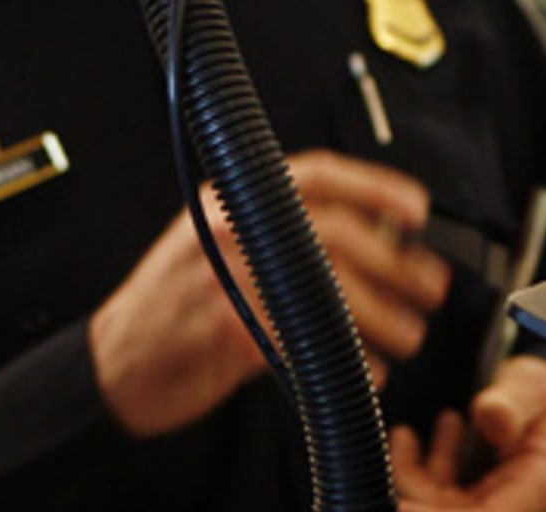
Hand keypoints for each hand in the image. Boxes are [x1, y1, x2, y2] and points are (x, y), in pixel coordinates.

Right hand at [88, 151, 448, 437]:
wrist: (115, 360)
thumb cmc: (174, 303)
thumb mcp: (217, 241)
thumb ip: (279, 227)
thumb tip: (370, 230)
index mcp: (231, 201)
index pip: (316, 176)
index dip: (375, 186)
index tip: (417, 209)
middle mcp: (231, 231)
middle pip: (336, 234)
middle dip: (395, 264)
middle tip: (430, 287)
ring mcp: (228, 280)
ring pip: (329, 289)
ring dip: (381, 315)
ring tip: (409, 334)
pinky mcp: (228, 332)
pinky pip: (306, 341)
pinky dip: (346, 357)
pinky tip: (368, 370)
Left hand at [390, 355, 545, 511]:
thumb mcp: (533, 388)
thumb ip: (512, 403)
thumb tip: (491, 416)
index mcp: (541, 487)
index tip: (403, 505)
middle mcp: (515, 502)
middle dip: (416, 501)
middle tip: (386, 472)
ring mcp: (489, 502)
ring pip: (439, 506)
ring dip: (414, 478)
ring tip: (405, 437)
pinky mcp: (470, 495)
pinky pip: (434, 493)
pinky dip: (415, 469)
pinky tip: (408, 439)